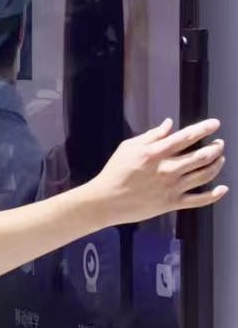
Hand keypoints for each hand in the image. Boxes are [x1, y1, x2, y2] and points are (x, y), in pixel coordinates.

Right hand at [84, 118, 226, 225]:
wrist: (104, 201)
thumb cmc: (114, 173)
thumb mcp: (127, 148)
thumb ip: (151, 135)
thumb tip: (169, 124)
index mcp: (155, 153)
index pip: (186, 137)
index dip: (204, 128)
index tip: (215, 124)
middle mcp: (167, 170)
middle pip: (202, 156)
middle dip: (216, 147)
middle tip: (219, 143)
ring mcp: (171, 188)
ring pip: (205, 175)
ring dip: (217, 165)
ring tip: (220, 159)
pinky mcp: (172, 203)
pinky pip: (199, 200)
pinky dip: (215, 195)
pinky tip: (222, 188)